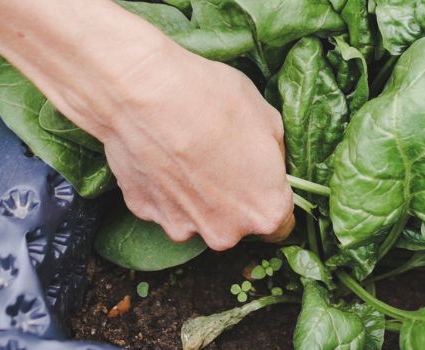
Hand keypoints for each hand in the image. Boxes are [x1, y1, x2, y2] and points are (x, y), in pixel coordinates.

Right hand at [95, 48, 295, 249]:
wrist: (145, 92)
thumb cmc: (213, 102)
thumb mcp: (269, 119)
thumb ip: (275, 156)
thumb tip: (269, 165)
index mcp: (264, 212)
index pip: (281, 225)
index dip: (272, 200)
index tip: (262, 182)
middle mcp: (224, 232)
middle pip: (235, 225)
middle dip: (233, 200)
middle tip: (221, 158)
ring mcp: (180, 226)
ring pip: (197, 218)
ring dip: (196, 196)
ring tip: (186, 154)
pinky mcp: (144, 212)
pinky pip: (162, 205)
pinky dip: (163, 188)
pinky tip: (161, 155)